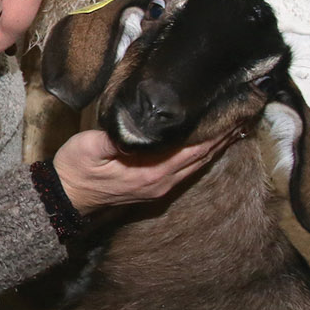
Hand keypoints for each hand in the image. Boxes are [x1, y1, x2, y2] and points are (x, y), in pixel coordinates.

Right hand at [51, 127, 233, 212]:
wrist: (65, 196)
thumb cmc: (76, 168)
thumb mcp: (90, 147)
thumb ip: (117, 137)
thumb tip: (142, 125)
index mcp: (152, 171)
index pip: (193, 149)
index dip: (215, 132)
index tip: (233, 113)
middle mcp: (162, 182)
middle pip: (202, 157)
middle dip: (223, 136)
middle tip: (244, 113)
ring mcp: (160, 187)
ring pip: (197, 164)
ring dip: (216, 146)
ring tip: (235, 127)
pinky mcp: (154, 186)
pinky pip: (187, 169)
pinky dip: (201, 155)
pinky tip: (208, 145)